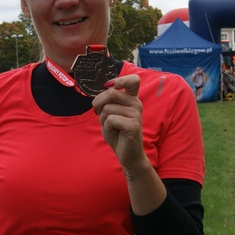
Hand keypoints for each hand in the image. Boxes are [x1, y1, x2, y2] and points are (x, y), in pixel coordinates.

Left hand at [92, 74, 166, 214]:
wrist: (127, 154)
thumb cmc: (117, 133)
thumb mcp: (110, 113)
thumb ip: (108, 100)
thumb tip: (104, 88)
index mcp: (131, 98)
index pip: (133, 79)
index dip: (119, 80)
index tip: (109, 87)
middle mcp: (136, 103)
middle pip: (111, 92)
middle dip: (98, 103)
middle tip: (100, 114)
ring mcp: (136, 114)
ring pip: (108, 108)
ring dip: (102, 119)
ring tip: (110, 126)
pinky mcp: (133, 125)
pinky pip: (110, 119)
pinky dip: (106, 127)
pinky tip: (114, 132)